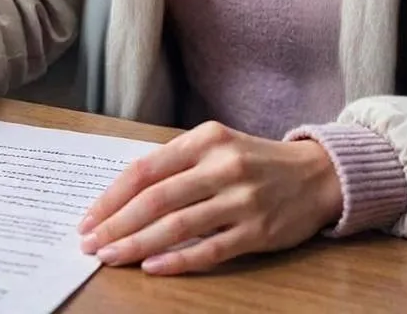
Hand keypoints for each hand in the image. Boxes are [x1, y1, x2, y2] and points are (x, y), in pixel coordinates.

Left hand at [77, 121, 342, 274]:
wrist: (317, 174)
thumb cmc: (255, 161)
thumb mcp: (217, 146)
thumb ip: (177, 164)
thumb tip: (125, 194)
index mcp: (206, 140)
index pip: (147, 168)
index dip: (113, 195)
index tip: (89, 216)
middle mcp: (221, 166)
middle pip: (156, 198)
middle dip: (117, 223)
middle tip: (90, 243)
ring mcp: (241, 199)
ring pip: (177, 225)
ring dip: (137, 243)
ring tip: (111, 256)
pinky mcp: (257, 230)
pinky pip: (210, 249)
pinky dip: (178, 260)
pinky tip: (152, 267)